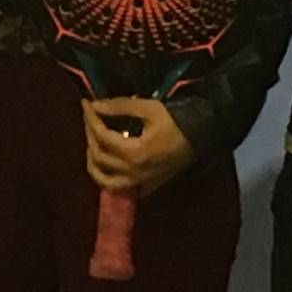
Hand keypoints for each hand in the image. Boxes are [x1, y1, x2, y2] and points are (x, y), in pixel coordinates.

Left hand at [78, 96, 194, 196]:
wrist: (205, 135)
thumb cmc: (179, 120)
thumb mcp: (149, 108)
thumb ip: (119, 107)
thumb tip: (96, 106)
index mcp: (134, 153)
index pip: (101, 137)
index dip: (91, 118)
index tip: (87, 104)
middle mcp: (134, 173)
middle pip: (99, 156)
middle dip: (90, 134)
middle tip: (90, 118)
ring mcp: (140, 182)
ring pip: (104, 179)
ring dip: (94, 162)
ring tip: (92, 144)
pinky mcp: (149, 186)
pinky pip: (122, 188)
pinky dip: (110, 178)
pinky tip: (110, 164)